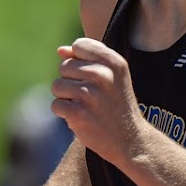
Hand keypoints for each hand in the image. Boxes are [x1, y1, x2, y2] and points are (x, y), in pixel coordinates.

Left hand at [50, 38, 144, 161]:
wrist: (130, 140)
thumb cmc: (116, 105)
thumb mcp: (112, 76)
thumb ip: (87, 58)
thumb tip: (60, 50)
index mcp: (113, 62)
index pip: (79, 45)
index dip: (78, 61)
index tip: (91, 77)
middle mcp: (102, 75)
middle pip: (64, 66)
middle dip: (71, 81)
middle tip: (90, 96)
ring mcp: (90, 94)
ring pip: (57, 86)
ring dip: (66, 98)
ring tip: (85, 106)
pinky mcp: (79, 113)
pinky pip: (56, 105)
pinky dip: (64, 113)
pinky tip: (80, 117)